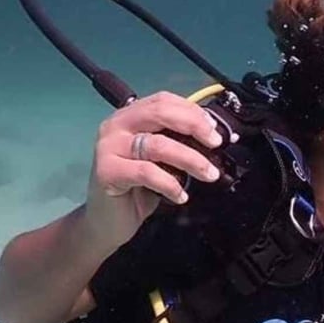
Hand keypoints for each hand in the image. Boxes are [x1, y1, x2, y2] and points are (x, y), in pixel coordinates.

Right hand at [84, 92, 226, 247]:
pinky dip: (170, 184)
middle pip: (159, 113)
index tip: (214, 130)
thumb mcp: (161, 160)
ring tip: (209, 174)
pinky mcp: (107, 171)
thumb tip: (212, 137)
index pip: (163, 101)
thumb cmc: (137, 189)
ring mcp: (109, 147)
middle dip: (194, 126)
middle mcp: (116, 125)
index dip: (192, 111)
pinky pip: (147, 172)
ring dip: (191, 159)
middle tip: (216, 144)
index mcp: (129, 116)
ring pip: (158, 145)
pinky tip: (181, 195)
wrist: (108, 221)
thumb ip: (177, 142)